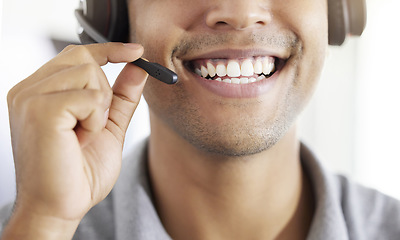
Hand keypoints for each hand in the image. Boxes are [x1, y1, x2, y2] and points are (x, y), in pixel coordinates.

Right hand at [3, 43, 147, 238]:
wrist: (60, 208)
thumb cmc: (78, 172)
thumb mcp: (107, 127)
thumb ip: (121, 96)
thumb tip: (138, 67)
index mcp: (39, 91)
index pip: (76, 54)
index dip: (109, 49)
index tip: (136, 51)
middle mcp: (28, 89)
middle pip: (84, 58)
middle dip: (103, 91)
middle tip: (93, 123)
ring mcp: (30, 97)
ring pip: (89, 74)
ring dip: (100, 108)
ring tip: (83, 135)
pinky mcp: (39, 110)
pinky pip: (90, 96)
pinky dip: (96, 119)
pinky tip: (80, 138)